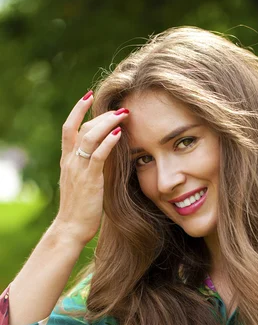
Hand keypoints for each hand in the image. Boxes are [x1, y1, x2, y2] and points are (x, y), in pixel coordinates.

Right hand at [55, 91, 129, 245]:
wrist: (70, 228)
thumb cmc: (79, 208)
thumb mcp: (81, 183)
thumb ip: (88, 167)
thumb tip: (103, 156)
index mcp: (67, 161)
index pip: (69, 128)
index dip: (77, 110)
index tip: (88, 96)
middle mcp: (71, 162)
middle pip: (82, 128)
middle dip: (100, 115)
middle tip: (119, 108)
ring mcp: (79, 170)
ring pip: (90, 138)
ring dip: (107, 124)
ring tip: (122, 115)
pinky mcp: (90, 180)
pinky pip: (98, 157)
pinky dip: (108, 143)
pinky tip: (119, 134)